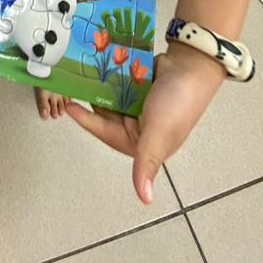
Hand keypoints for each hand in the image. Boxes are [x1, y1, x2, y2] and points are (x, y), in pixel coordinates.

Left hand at [66, 43, 225, 203]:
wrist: (194, 67)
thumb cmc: (178, 105)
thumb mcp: (159, 134)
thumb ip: (147, 163)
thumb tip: (145, 200)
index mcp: (140, 141)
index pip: (105, 132)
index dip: (85, 120)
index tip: (68, 107)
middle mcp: (137, 124)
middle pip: (105, 112)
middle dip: (91, 98)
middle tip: (71, 81)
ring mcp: (138, 102)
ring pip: (110, 94)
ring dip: (99, 84)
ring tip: (81, 69)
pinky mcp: (139, 84)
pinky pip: (119, 80)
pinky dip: (111, 72)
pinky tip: (98, 61)